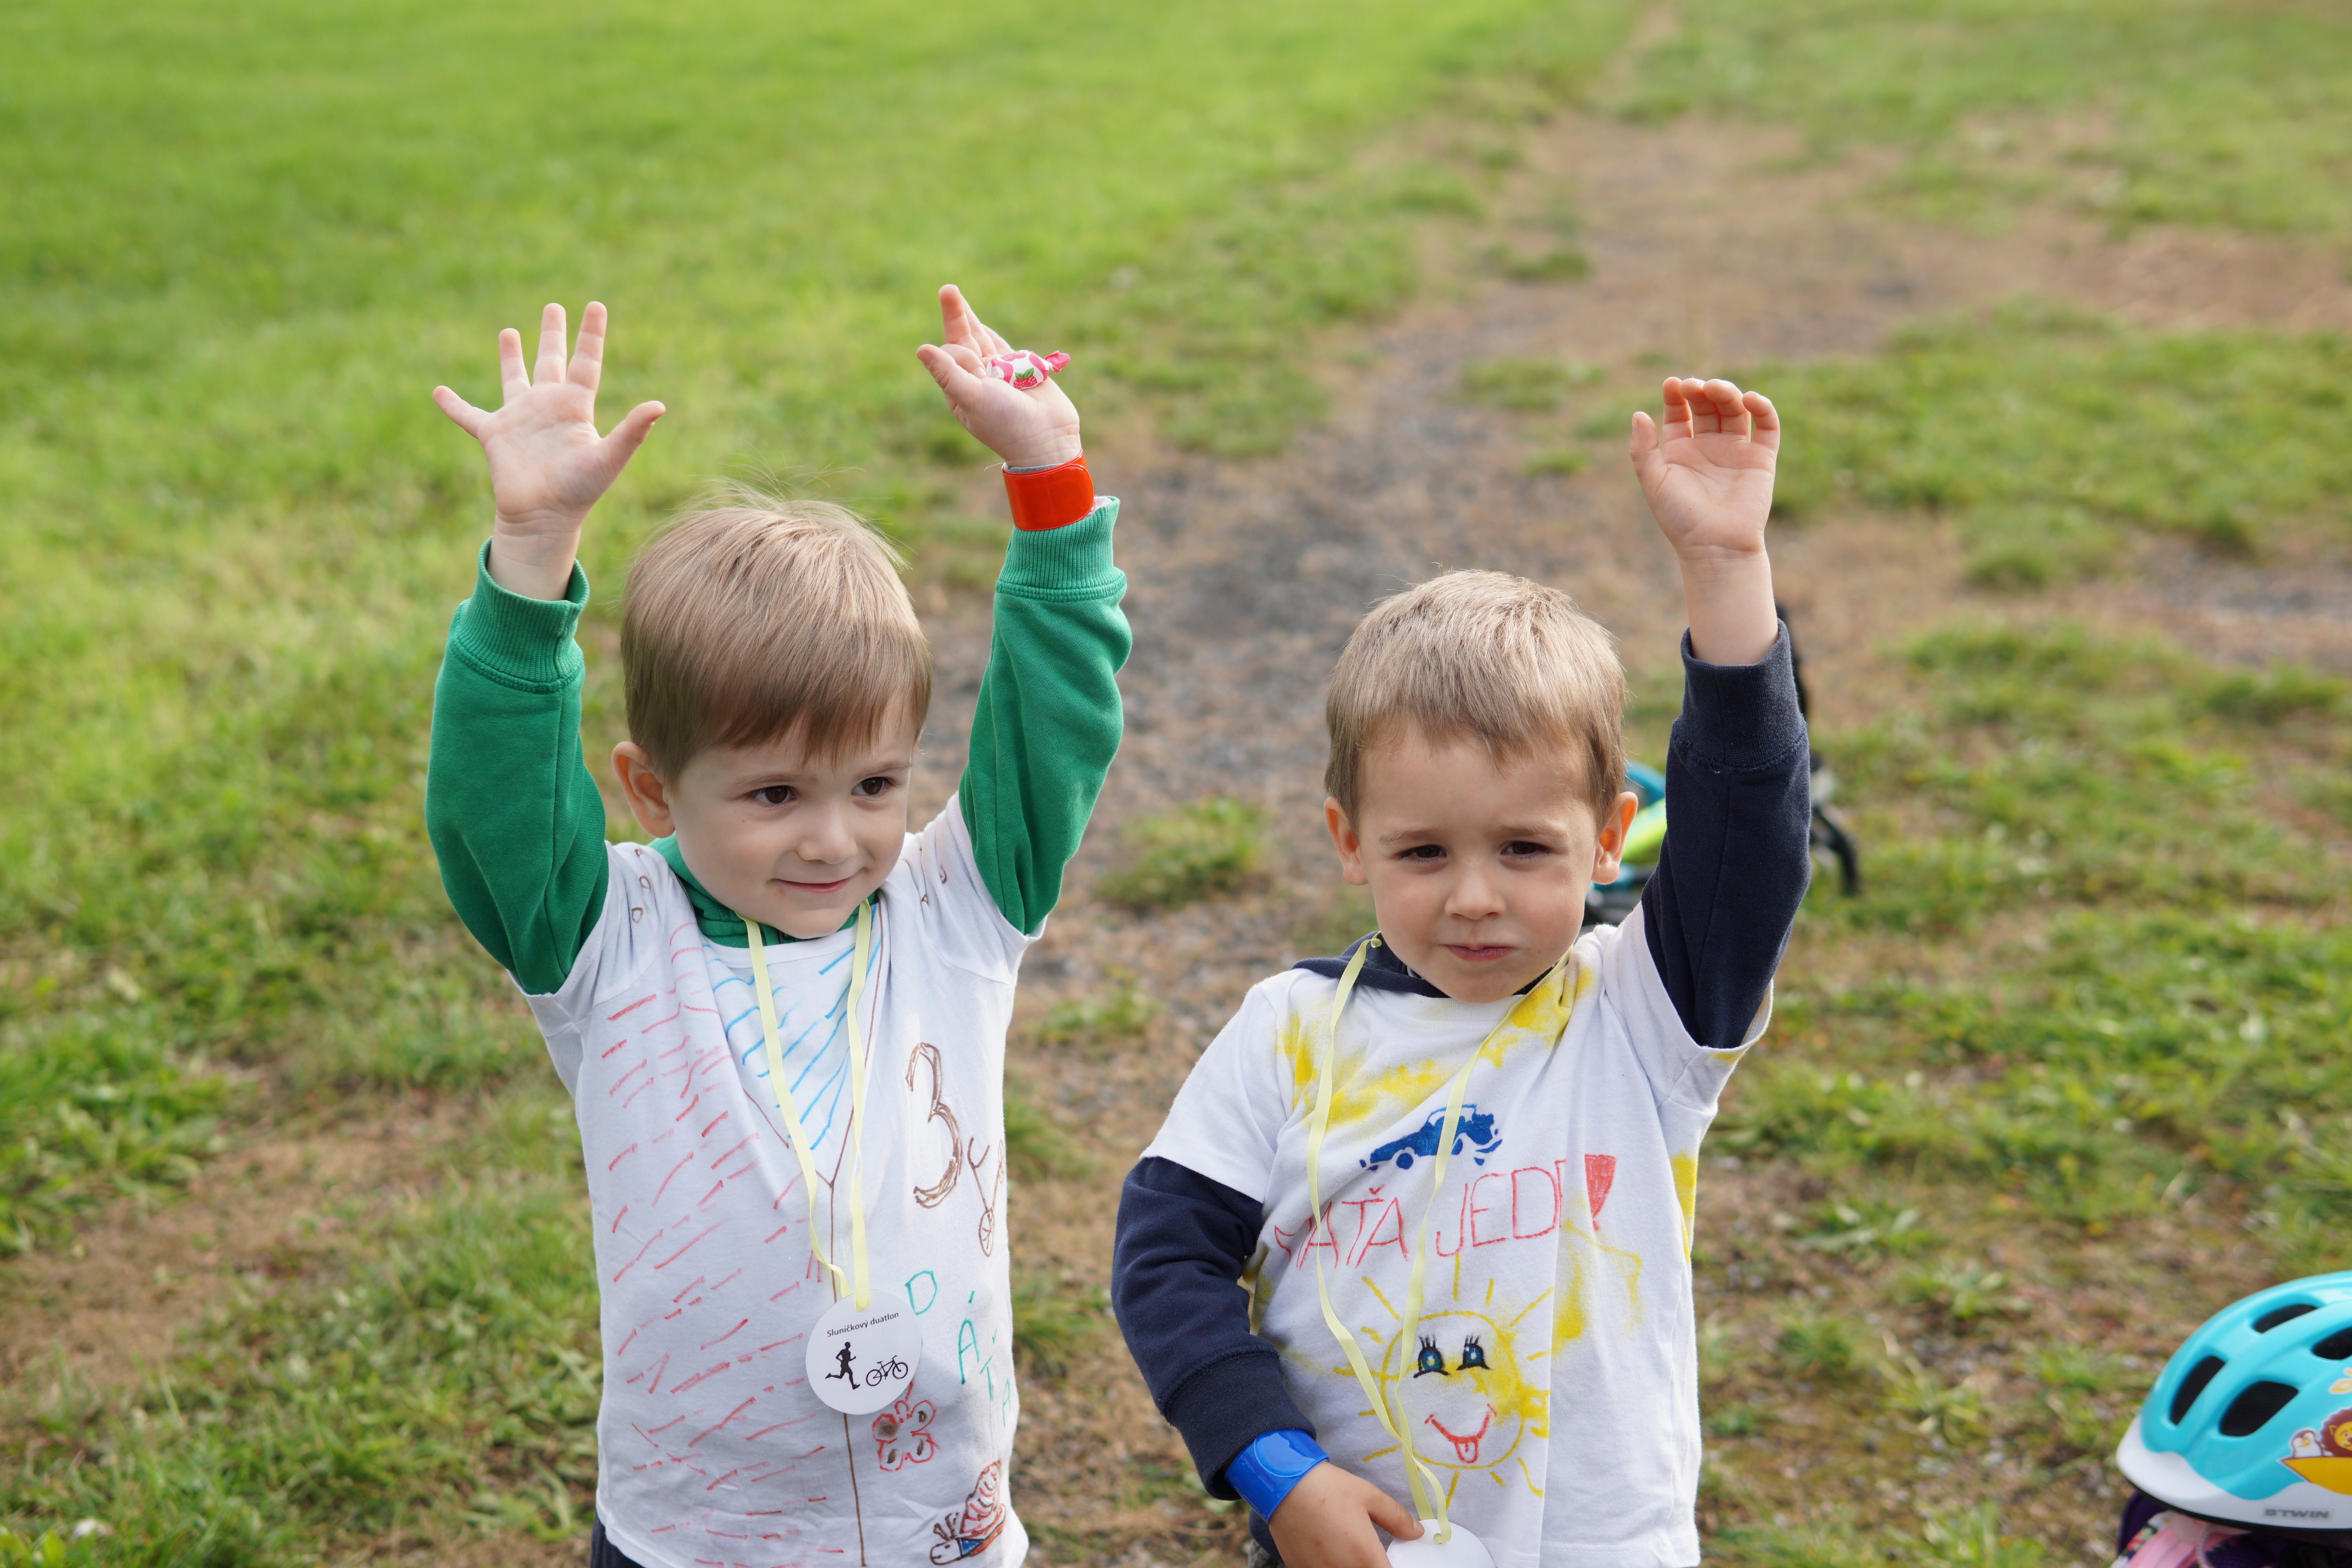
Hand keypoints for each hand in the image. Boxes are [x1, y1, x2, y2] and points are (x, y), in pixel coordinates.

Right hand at [434, 302, 664, 599]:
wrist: (544, 517)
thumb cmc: (579, 491)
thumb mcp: (608, 458)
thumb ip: (632, 431)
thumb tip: (659, 405)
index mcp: (575, 407)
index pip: (587, 362)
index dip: (591, 334)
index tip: (596, 306)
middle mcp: (548, 407)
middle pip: (552, 361)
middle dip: (553, 335)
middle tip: (555, 307)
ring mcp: (520, 419)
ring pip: (514, 378)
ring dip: (511, 356)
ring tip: (509, 331)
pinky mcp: (494, 435)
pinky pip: (468, 415)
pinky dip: (452, 404)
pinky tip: (437, 391)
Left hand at [915, 285, 1081, 469]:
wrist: (1047, 437)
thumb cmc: (1007, 423)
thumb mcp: (973, 397)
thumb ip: (949, 372)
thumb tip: (921, 349)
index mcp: (959, 389)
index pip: (952, 355)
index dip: (962, 353)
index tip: (978, 370)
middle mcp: (975, 379)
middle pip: (962, 339)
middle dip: (955, 314)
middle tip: (947, 289)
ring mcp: (997, 372)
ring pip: (980, 338)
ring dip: (969, 318)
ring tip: (951, 293)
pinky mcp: (1019, 368)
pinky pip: (1002, 345)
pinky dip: (992, 334)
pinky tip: (978, 323)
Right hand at [1267, 1463, 1420, 1567]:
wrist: (1284, 1485)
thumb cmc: (1329, 1488)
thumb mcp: (1369, 1496)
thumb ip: (1397, 1518)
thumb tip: (1417, 1533)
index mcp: (1365, 1557)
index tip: (1391, 1559)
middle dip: (1371, 1565)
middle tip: (1370, 1553)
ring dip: (1352, 1567)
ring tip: (1348, 1549)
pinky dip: (1331, 1566)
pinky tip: (1329, 1551)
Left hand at [1629, 376, 1779, 663]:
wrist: (1715, 546)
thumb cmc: (1680, 518)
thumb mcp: (1654, 481)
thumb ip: (1643, 449)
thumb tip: (1639, 414)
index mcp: (1682, 450)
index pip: (1679, 412)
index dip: (1676, 395)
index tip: (1672, 383)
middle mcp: (1709, 446)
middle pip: (1707, 406)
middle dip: (1702, 390)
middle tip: (1695, 386)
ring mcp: (1737, 450)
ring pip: (1735, 410)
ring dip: (1727, 393)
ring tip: (1717, 389)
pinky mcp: (1762, 457)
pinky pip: (1767, 425)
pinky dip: (1762, 407)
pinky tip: (1749, 399)